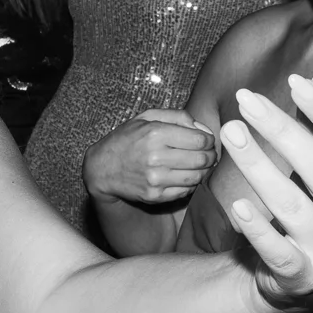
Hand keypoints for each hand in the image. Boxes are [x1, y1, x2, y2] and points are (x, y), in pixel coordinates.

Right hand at [85, 108, 218, 204]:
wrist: (102, 168)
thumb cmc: (126, 139)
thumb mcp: (146, 118)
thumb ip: (178, 117)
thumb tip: (203, 130)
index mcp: (155, 133)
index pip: (200, 140)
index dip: (209, 140)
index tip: (207, 141)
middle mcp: (155, 157)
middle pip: (202, 159)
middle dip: (210, 156)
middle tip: (208, 154)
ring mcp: (155, 179)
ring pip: (197, 177)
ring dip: (203, 171)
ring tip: (199, 165)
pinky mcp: (154, 195)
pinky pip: (185, 191)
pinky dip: (191, 184)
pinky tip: (185, 176)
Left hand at [217, 76, 312, 312]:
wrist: (300, 283)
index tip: (296, 82)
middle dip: (284, 131)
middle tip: (247, 100)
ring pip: (294, 206)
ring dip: (258, 167)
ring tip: (230, 132)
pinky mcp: (304, 277)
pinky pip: (279, 252)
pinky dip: (258, 229)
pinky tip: (236, 206)